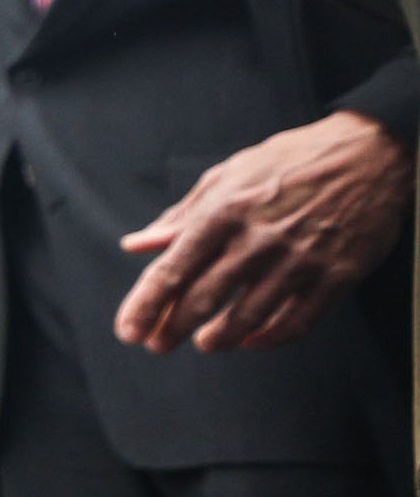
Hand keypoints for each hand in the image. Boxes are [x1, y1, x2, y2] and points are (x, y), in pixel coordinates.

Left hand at [117, 111, 417, 352]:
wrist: (367, 152)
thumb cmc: (289, 161)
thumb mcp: (227, 176)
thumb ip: (181, 216)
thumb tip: (137, 245)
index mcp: (224, 212)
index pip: (173, 270)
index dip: (146, 305)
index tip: (128, 330)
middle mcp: (258, 240)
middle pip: (204, 299)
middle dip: (173, 328)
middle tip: (157, 345)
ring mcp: (300, 260)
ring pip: (249, 317)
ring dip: (220, 338)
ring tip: (205, 343)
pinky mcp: (338, 276)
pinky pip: (299, 321)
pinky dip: (271, 338)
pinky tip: (254, 340)